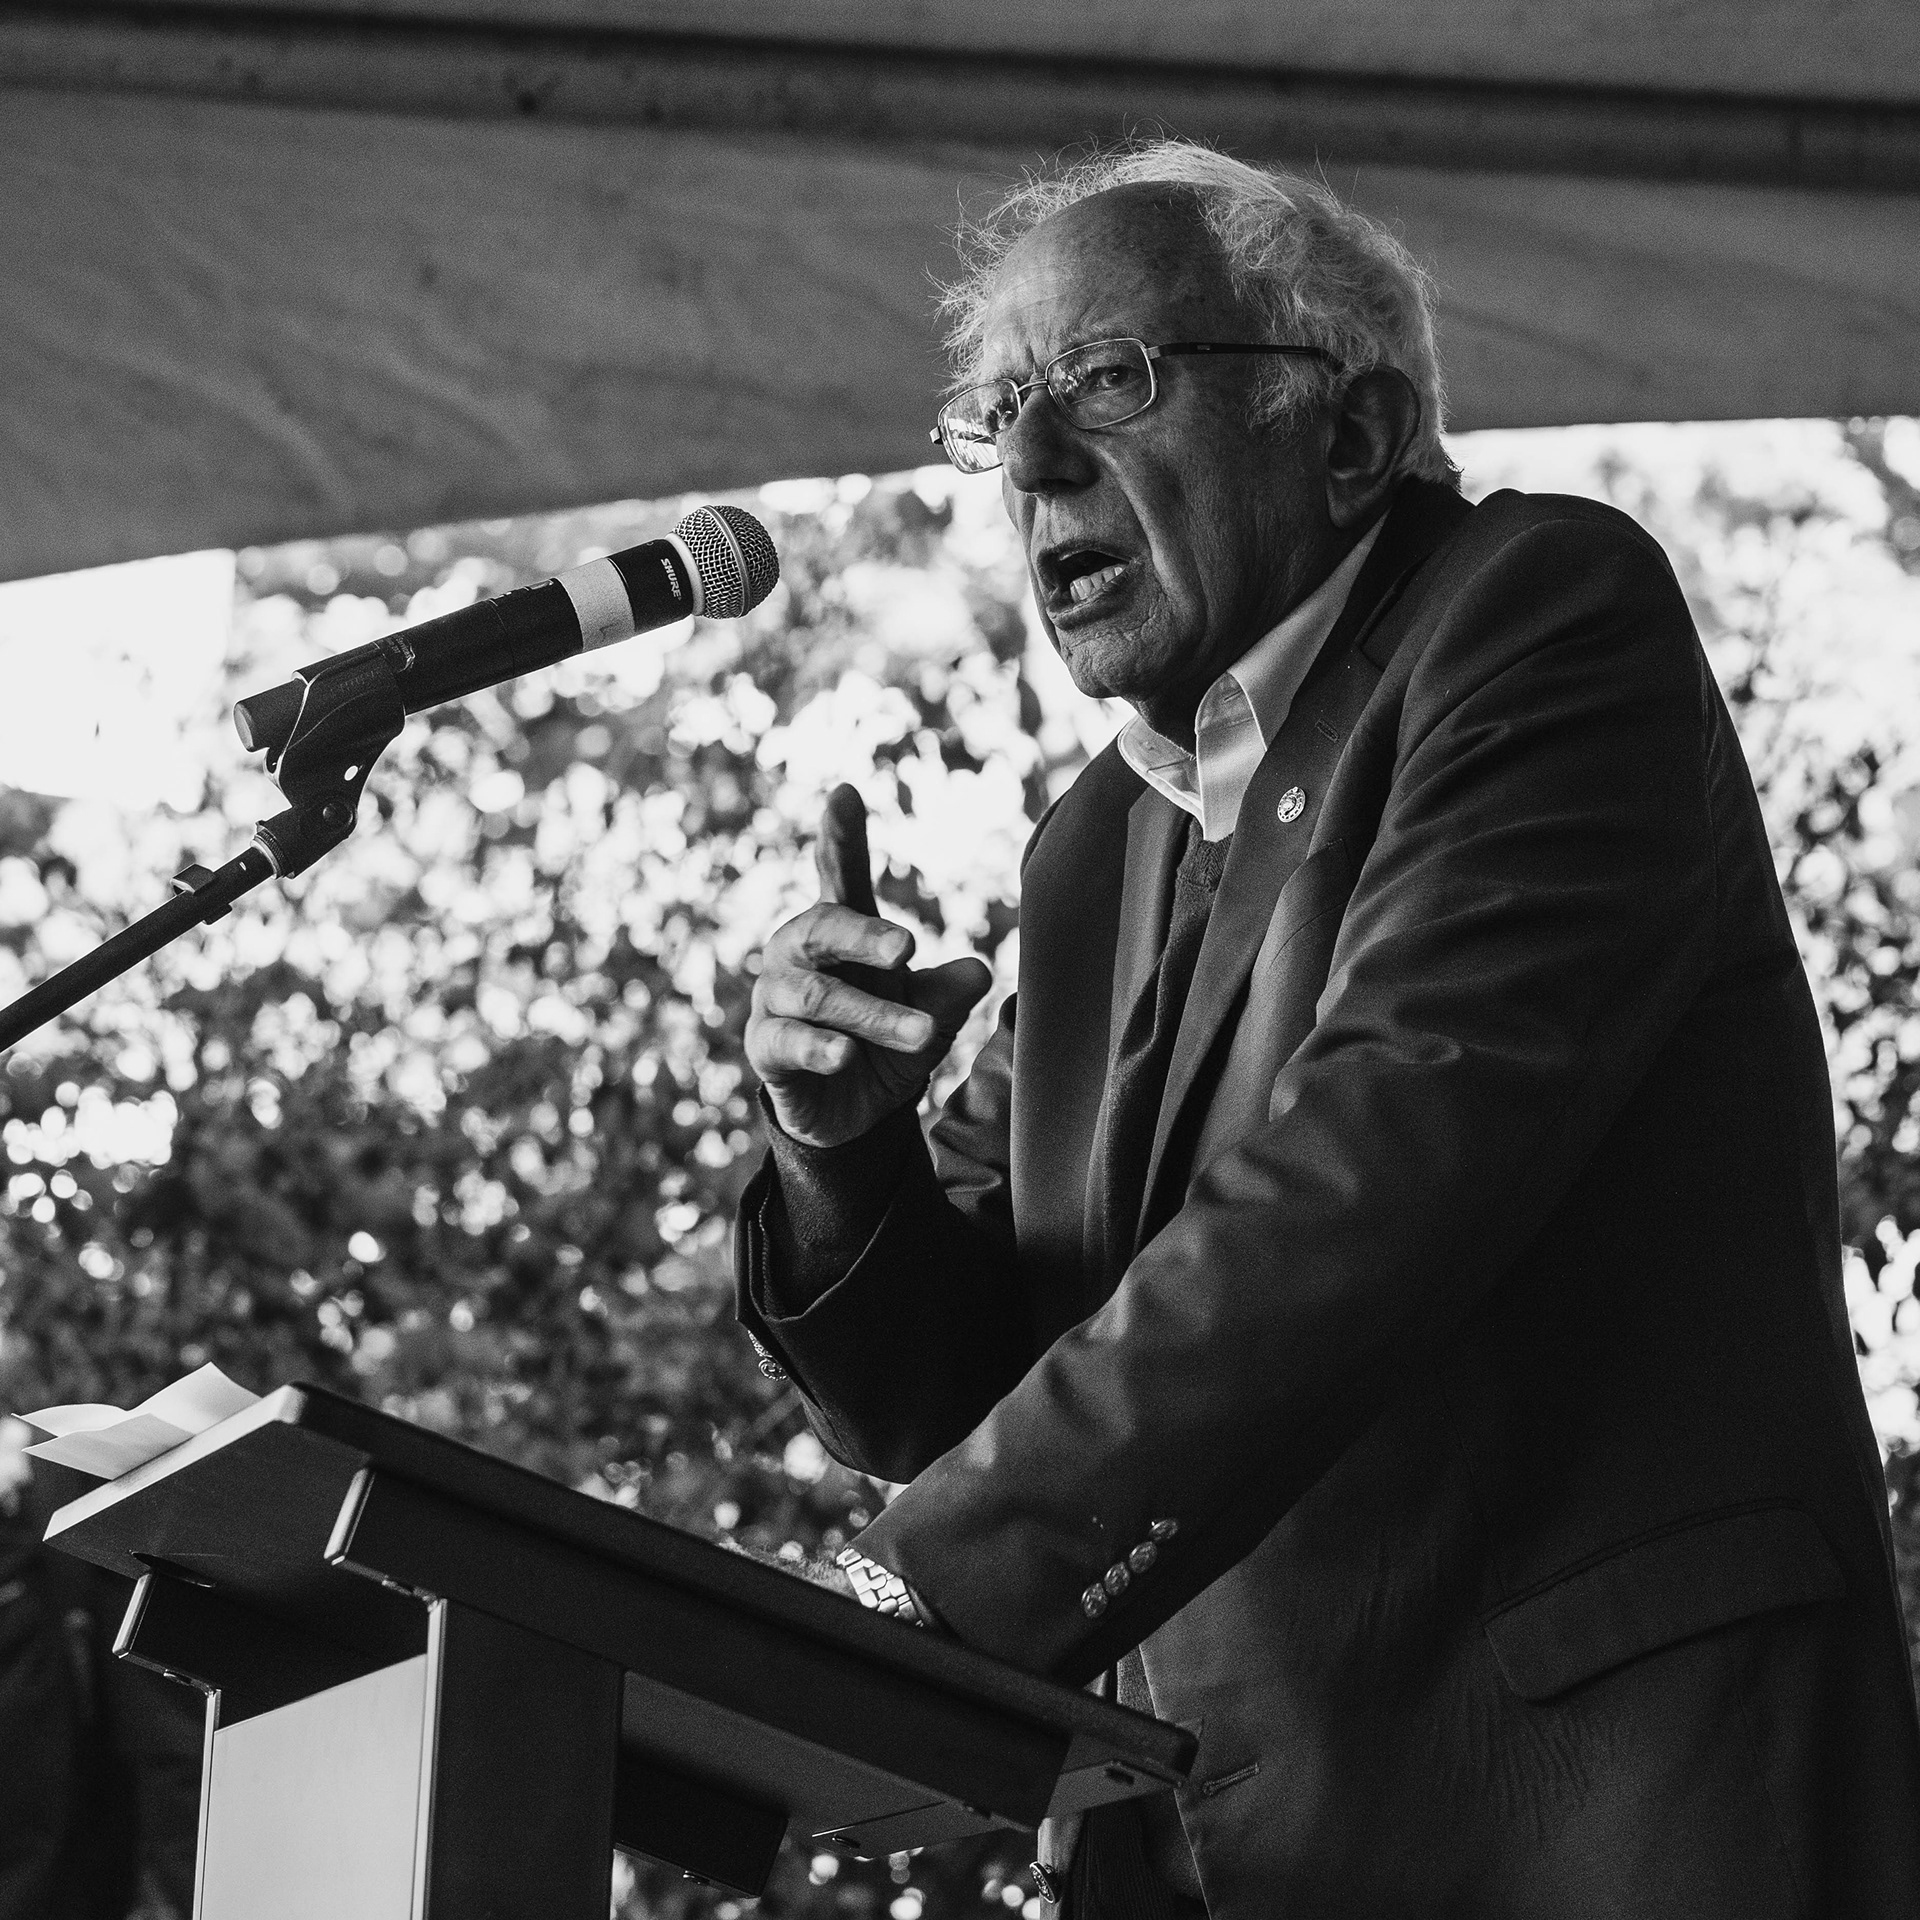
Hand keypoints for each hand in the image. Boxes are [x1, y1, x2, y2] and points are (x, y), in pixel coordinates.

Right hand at [746, 785, 991, 1147]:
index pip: (840, 876)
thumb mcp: (928, 1016)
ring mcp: (775, 1001)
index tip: (844, 794)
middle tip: (908, 948)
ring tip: (923, 1034)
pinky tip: (845, 1057)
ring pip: (818, 997)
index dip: (840, 837)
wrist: (854, 1114)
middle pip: (822, 928)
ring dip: (873, 1016)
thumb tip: (978, 971)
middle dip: (863, 935)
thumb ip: (947, 993)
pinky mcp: (764, 1050)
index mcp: (841, 932)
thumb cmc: (887, 1042)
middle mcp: (799, 955)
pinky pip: (786, 1043)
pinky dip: (819, 1048)